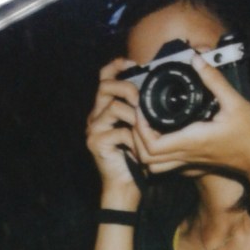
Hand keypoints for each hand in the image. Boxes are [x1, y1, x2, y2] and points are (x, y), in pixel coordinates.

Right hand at [85, 58, 141, 204]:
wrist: (125, 186)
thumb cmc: (135, 158)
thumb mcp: (139, 129)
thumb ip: (141, 110)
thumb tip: (156, 91)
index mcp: (104, 109)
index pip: (104, 77)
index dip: (116, 66)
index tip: (133, 63)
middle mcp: (95, 116)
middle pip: (105, 86)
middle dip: (127, 88)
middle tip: (141, 99)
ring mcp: (93, 129)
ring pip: (114, 107)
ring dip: (135, 116)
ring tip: (145, 129)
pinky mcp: (95, 142)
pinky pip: (120, 131)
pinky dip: (134, 139)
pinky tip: (138, 148)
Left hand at [132, 54, 249, 185]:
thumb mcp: (237, 103)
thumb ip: (215, 80)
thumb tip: (197, 60)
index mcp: (192, 141)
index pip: (152, 146)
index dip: (140, 130)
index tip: (142, 110)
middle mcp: (187, 155)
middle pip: (146, 159)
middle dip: (136, 138)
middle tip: (140, 117)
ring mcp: (190, 162)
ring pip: (154, 166)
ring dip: (143, 149)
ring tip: (147, 127)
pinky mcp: (195, 164)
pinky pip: (166, 165)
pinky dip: (156, 154)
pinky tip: (161, 135)